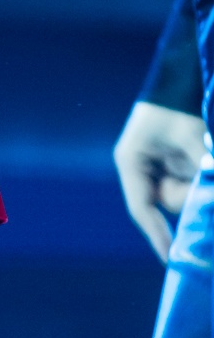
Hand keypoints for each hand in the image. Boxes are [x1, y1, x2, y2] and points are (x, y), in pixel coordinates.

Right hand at [114, 101, 207, 261]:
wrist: (184, 77)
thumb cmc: (180, 105)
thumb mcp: (194, 139)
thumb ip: (204, 170)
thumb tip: (211, 199)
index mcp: (132, 162)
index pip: (142, 207)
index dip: (157, 235)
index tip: (171, 260)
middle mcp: (142, 169)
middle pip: (170, 202)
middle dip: (194, 200)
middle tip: (205, 175)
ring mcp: (159, 168)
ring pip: (184, 196)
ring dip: (199, 189)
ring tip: (203, 153)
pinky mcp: (175, 165)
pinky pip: (190, 185)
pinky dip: (201, 181)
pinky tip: (202, 160)